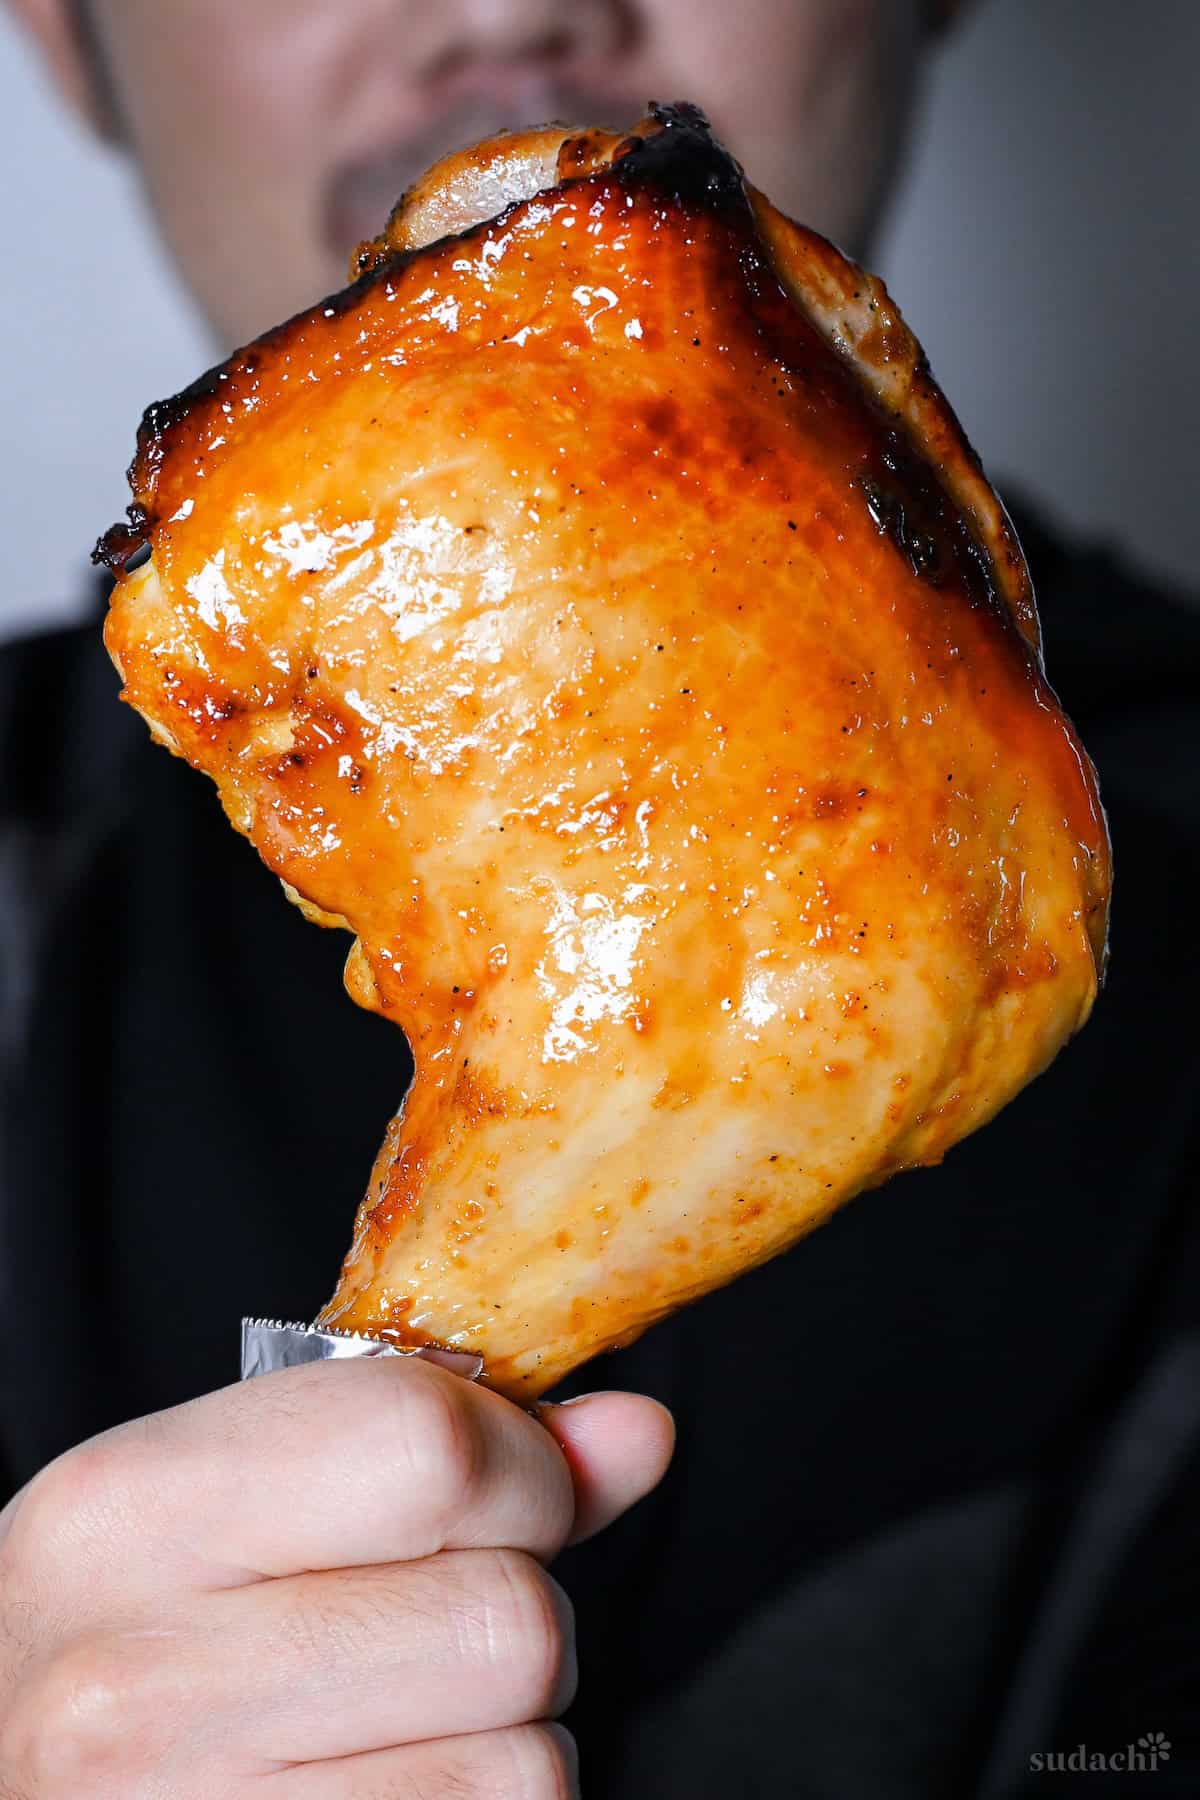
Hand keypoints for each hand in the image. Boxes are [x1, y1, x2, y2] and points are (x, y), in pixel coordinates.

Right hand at [0, 1355, 672, 1794]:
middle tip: (419, 1619)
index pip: (429, 1449)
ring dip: (500, 1738)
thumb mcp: (229, 1491)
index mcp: (127, 1514)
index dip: (516, 1464)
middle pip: (510, 1622)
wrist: (7, 1778)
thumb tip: (635, 1434)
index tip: (496, 1483)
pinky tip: (378, 1791)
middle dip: (511, 1609)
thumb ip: (445, 1444)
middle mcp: (136, 1687)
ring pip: (527, 1766)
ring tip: (385, 1717)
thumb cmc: (134, 1621)